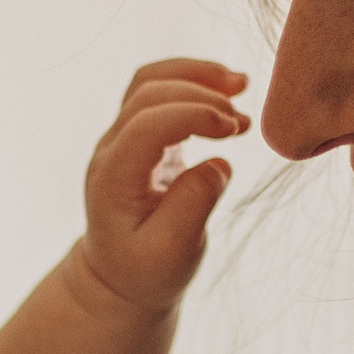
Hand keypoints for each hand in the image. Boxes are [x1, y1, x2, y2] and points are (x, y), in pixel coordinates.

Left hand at [0, 62, 249, 353]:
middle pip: (148, 94)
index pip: (146, 124)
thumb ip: (193, 206)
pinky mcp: (140, 137)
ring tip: (240, 84)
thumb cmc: (146, 271)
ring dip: (194, 75)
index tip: (234, 130)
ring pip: (149, 82)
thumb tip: (219, 163)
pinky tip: (228, 91)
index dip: (192, 115)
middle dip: (199, 94)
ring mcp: (121, 140)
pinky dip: (192, 82)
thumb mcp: (172, 253)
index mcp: (112, 178)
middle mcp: (110, 151)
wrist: (120, 278)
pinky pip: (159, 92)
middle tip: (243, 122)